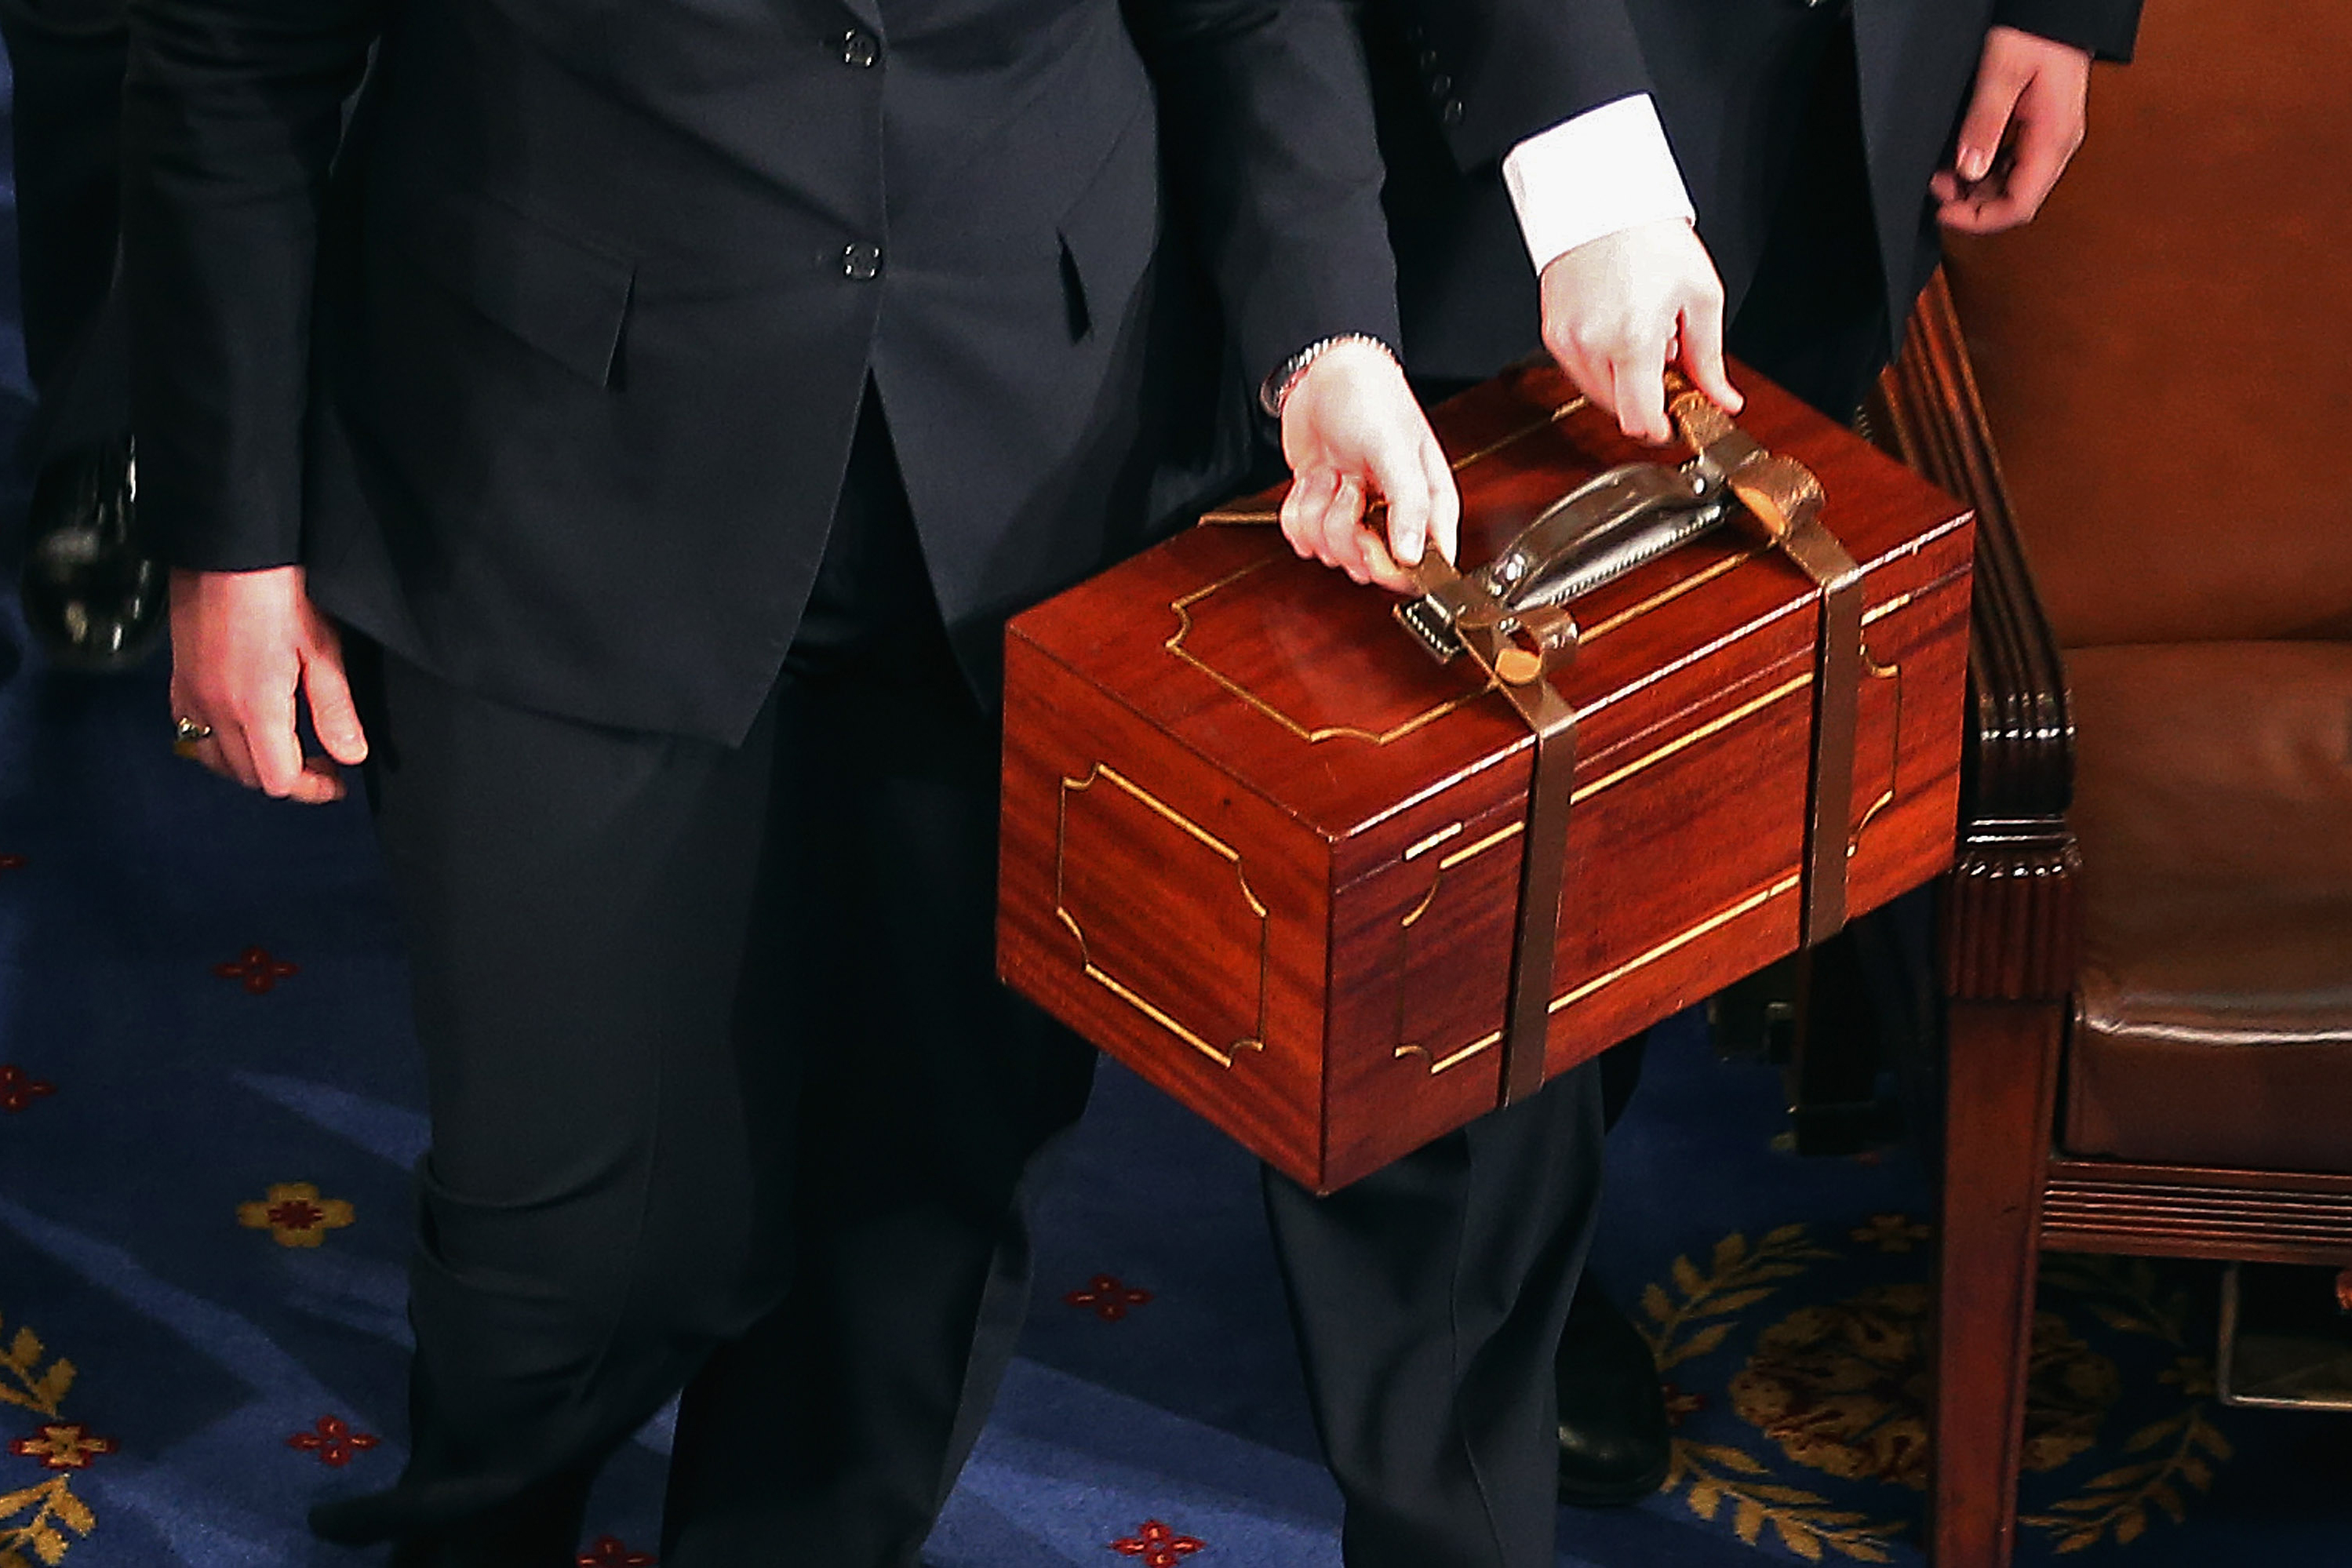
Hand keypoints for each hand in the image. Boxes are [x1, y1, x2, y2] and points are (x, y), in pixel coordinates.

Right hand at [169, 565, 368, 802]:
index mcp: (254, 707)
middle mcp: (215, 709)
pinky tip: (243, 726)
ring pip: (215, 760)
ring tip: (285, 746)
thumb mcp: (321, 650)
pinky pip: (190, 731)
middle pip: (248, 776)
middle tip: (321, 761)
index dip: (312, 788)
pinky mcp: (179, 679)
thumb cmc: (278, 590)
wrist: (229, 551)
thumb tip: (350, 755)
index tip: (337, 778)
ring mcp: (191, 695)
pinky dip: (216, 743)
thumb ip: (333, 710)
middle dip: (288, 777)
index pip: (278, 780)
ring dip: (251, 765)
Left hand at [1278, 340, 1459, 592]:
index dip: (1390, 564)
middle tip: (1349, 489)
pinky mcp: (1321, 512)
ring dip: (1319, 511)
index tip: (1369, 537)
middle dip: (1345, 528)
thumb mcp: (1395, 449)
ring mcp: (1354, 517)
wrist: (1322, 374)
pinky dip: (1298, 509)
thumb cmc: (1371, 399)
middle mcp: (1393, 517)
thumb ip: (1409, 504)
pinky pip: (1301, 538)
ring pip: (1330, 552)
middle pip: (1368, 566)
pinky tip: (1313, 479)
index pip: (1421, 567)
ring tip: (1333, 473)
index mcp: (1427, 506)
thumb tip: (1414, 557)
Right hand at [1538, 217, 1741, 444]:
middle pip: (1620, 411)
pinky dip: (1603, 363)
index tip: (1675, 421)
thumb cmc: (1650, 237)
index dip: (1661, 430)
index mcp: (1633, 340)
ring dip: (1624, 382)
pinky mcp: (1552, 333)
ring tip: (1642, 337)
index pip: (1640, 419)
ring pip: (1598, 394)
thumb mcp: (1700, 297)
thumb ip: (1710, 358)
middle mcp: (1592, 347)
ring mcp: (1566, 342)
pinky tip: (1620, 329)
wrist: (1603, 200)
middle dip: (1647, 397)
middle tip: (1667, 363)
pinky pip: (1580, 371)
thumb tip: (1722, 399)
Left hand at [1930, 26, 2093, 234]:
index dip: (1979, 219)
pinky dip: (1986, 170)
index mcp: (2054, 138)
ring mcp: (2051, 138)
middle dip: (1973, 203)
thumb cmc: (2037, 33)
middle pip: (2016, 200)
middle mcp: (2057, 145)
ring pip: (2013, 185)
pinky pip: (2014, 165)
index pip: (2019, 205)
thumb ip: (1985, 123)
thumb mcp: (2002, 73)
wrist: (2056, 13)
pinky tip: (1964, 160)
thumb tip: (1969, 170)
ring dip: (1977, 188)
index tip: (1944, 212)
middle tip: (1938, 186)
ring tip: (1945, 173)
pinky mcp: (2042, 129)